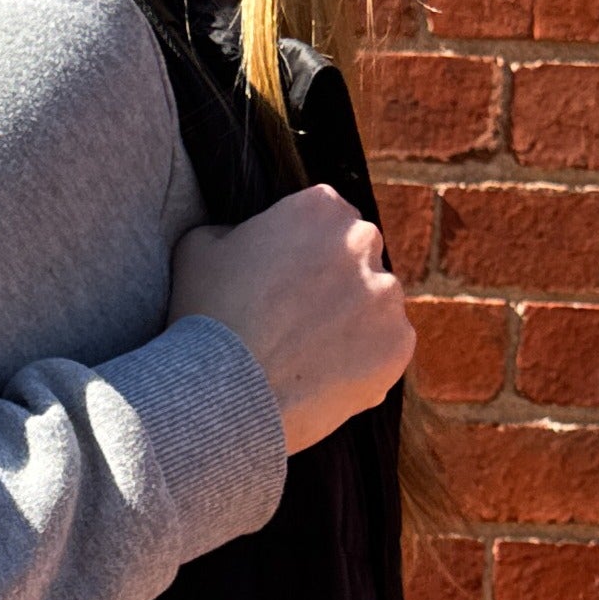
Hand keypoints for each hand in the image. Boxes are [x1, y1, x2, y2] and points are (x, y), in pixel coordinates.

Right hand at [170, 181, 414, 455]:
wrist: (224, 392)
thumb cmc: (207, 316)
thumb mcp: (199, 247)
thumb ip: (234, 230)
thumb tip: (244, 239)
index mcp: (320, 207)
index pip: (326, 219)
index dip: (304, 251)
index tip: (286, 279)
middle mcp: (363, 241)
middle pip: (358, 257)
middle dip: (335, 281)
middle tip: (298, 318)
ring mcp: (386, 294)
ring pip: (375, 305)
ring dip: (351, 322)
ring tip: (308, 355)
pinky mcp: (399, 344)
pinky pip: (386, 349)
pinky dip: (363, 362)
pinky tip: (322, 376)